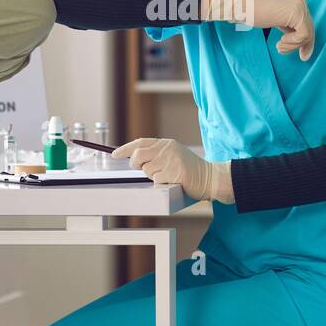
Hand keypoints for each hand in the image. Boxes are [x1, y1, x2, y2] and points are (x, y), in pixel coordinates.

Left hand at [111, 138, 234, 202]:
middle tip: (143, 169)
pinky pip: (157, 180)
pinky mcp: (175, 173)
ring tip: (167, 176)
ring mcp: (171, 160)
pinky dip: (161, 183)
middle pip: (139, 155)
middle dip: (135, 164)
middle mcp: (168, 149)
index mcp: (167, 143)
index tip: (114, 154)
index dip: (126, 148)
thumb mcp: (174, 155)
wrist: (210, 177)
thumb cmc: (190, 170)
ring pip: (146, 170)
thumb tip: (135, 159)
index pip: (140, 142)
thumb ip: (157, 154)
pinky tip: (172, 181)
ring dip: (152, 176)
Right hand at [202, 0, 314, 59]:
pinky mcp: (296, 13)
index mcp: (296, 2)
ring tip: (279, 47)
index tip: (303, 56)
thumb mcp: (276, 19)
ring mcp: (299, 6)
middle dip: (302, 46)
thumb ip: (290, 27)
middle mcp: (300, 1)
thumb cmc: (253, 13)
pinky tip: (280, 42)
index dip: (307, 42)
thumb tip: (304, 44)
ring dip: (293, 46)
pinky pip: (303, 35)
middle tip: (300, 58)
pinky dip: (293, 43)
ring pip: (308, 34)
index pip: (308, 24)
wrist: (240, 5)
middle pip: (310, 29)